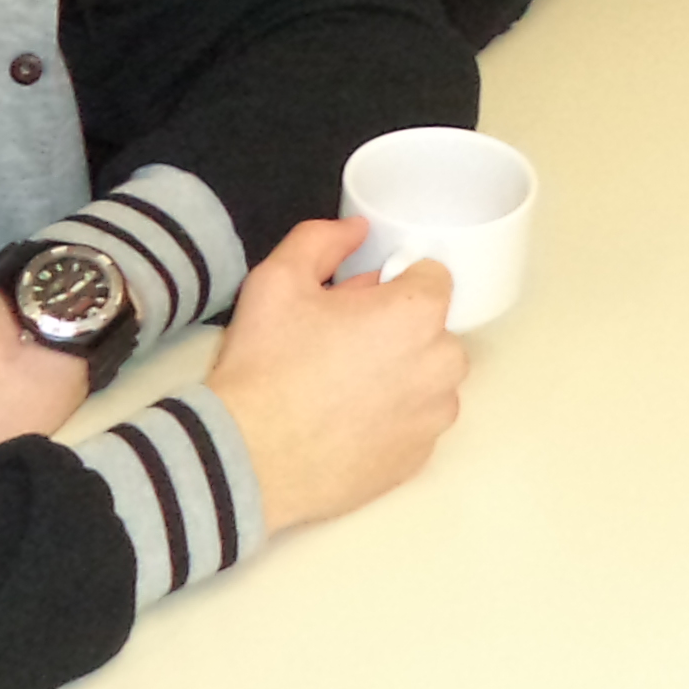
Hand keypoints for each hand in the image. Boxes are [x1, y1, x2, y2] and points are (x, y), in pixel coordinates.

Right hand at [210, 219, 468, 534]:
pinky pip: (415, 424)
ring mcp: (434, 418)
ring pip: (427, 379)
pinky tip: (346, 425)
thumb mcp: (278, 280)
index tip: (353, 304)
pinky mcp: (419, 460)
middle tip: (338, 346)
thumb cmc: (266, 367)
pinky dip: (391, 420)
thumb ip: (322, 240)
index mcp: (419, 315)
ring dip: (399, 376)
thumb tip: (356, 229)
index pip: (431, 277)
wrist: (246, 459)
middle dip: (396, 331)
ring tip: (339, 390)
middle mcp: (443, 365)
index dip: (389, 285)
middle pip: (432, 330)